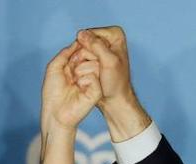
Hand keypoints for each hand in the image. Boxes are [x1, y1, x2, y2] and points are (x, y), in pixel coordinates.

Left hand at [41, 40, 102, 130]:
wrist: (55, 112)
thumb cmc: (52, 93)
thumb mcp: (54, 67)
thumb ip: (65, 53)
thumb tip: (77, 42)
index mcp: (77, 67)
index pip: (84, 49)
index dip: (78, 49)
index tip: (70, 59)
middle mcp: (87, 72)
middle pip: (91, 53)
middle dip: (78, 59)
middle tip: (71, 73)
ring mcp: (93, 81)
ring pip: (94, 64)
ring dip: (80, 71)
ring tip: (74, 83)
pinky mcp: (97, 91)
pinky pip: (94, 76)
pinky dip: (84, 80)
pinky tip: (79, 89)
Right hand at [72, 27, 150, 141]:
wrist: (115, 98)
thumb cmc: (116, 82)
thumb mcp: (108, 62)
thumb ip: (96, 45)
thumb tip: (80, 33)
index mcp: (115, 34)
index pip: (90, 34)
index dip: (90, 49)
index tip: (100, 63)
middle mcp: (108, 37)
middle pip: (84, 42)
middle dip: (86, 57)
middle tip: (98, 70)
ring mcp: (100, 47)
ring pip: (80, 50)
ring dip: (83, 63)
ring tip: (94, 74)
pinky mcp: (94, 57)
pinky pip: (79, 58)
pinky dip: (81, 66)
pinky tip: (87, 75)